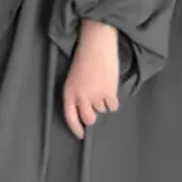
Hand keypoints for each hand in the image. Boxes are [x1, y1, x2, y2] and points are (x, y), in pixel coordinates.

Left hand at [63, 20, 119, 140]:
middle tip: (95, 105)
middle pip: (89, 119)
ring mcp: (95, 97)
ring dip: (103, 102)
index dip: (76, 128)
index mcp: (69, 94)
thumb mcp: (73, 79)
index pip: (70, 118)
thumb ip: (77, 95)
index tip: (81, 135)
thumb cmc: (83, 59)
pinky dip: (113, 100)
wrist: (96, 45)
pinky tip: (110, 89)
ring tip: (102, 87)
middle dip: (92, 115)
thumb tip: (85, 109)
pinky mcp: (109, 93)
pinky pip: (113, 106)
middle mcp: (81, 98)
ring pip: (102, 110)